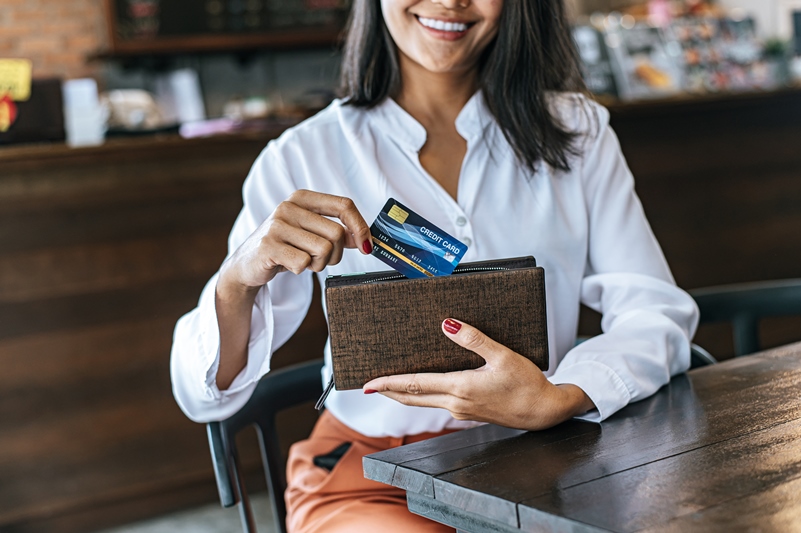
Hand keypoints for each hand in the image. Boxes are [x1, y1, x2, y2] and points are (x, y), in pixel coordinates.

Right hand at [213, 190, 370, 389]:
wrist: (247, 264)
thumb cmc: (286, 247)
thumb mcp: (311, 233)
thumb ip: (338, 232)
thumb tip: (367, 239)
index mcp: (302, 198)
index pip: (344, 205)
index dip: (361, 226)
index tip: (367, 246)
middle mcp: (288, 206)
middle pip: (337, 233)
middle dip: (336, 254)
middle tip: (320, 260)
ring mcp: (276, 225)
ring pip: (323, 249)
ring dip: (318, 264)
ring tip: (302, 262)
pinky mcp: (268, 246)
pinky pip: (304, 263)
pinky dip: (302, 270)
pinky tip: (289, 266)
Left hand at [363, 319, 595, 430]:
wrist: (544, 412)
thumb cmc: (527, 384)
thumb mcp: (502, 355)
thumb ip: (474, 339)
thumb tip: (447, 324)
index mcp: (461, 388)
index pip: (416, 385)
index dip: (390, 383)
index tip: (370, 383)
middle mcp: (456, 403)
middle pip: (413, 398)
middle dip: (389, 391)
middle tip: (368, 386)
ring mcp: (461, 411)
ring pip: (424, 403)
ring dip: (404, 395)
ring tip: (388, 386)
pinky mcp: (469, 413)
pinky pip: (437, 404)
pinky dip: (422, 397)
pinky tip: (422, 389)